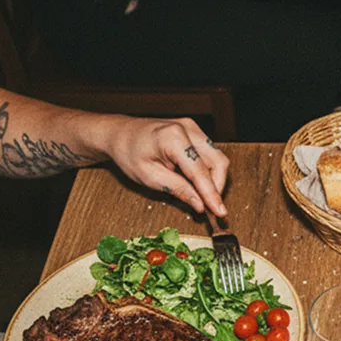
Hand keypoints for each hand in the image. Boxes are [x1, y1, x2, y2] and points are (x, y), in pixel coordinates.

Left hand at [100, 116, 230, 217]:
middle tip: (210, 207)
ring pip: (218, 158)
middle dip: (216, 187)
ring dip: (213, 180)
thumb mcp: (149, 177)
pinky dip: (207, 171)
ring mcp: (193, 128)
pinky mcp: (195, 132)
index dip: (212, 194)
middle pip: (218, 162)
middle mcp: (188, 129)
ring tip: (201, 195)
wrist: (120, 134)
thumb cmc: (129, 153)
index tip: (220, 212)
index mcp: (173, 138)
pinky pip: (210, 154)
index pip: (201, 171)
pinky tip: (196, 183)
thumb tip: (200, 204)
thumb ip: (178, 190)